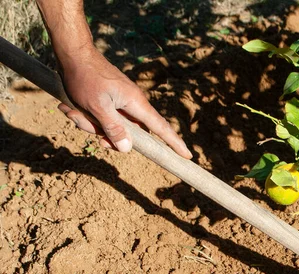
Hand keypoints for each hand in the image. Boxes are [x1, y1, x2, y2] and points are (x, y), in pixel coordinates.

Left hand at [57, 49, 191, 158]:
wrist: (73, 53)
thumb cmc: (85, 77)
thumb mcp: (96, 106)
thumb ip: (113, 128)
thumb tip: (127, 149)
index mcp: (136, 103)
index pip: (161, 128)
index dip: (174, 143)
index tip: (187, 156)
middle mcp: (132, 104)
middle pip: (129, 133)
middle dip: (107, 136)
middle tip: (92, 134)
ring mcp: (121, 102)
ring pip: (112, 126)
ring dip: (90, 124)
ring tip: (74, 111)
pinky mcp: (110, 100)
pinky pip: (103, 118)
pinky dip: (87, 117)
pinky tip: (71, 107)